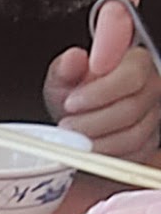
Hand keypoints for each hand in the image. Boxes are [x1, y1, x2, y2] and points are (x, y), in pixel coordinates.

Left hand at [44, 45, 160, 160]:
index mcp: (135, 63)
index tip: (70, 103)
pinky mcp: (149, 142)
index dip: (99, 93)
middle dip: (93, 122)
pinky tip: (86, 151)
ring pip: (133, 136)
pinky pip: (133, 155)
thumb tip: (73, 57)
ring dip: (97, 142)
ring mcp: (154, 117)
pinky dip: (106, 155)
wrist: (76, 115)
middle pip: (131, 109)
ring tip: (71, 140)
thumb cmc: (73, 92)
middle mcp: (151, 88)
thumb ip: (66, 67)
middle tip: (66, 127)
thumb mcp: (62, 76)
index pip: (131, 76)